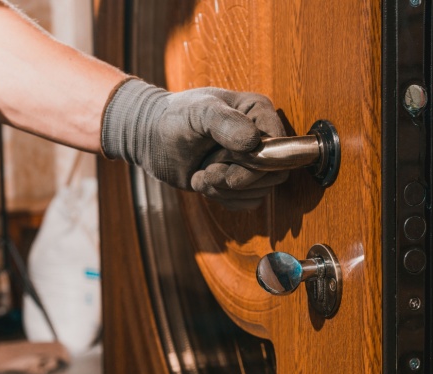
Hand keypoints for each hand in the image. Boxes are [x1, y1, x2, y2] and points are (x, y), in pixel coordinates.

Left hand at [101, 79, 288, 209]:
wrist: (152, 138)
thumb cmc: (175, 118)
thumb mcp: (198, 112)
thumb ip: (224, 122)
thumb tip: (252, 142)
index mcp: (258, 111)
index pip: (280, 145)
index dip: (259, 159)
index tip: (230, 157)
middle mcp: (261, 137)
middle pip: (274, 173)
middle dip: (238, 177)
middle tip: (209, 169)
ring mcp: (252, 162)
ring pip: (260, 191)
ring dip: (225, 189)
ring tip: (202, 173)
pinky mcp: (241, 182)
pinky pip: (248, 202)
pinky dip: (224, 199)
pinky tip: (204, 182)